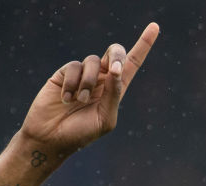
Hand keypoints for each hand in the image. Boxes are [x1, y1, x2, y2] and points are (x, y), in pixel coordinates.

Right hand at [19, 22, 159, 155]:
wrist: (51, 138)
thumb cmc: (80, 134)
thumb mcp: (104, 118)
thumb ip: (113, 94)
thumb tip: (116, 69)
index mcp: (115, 90)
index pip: (132, 64)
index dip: (144, 45)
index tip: (155, 27)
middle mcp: (101, 79)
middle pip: (115, 52)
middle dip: (117, 55)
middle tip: (113, 69)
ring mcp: (83, 75)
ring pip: (94, 61)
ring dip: (89, 82)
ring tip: (80, 100)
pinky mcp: (65, 73)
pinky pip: (74, 66)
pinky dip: (72, 83)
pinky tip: (66, 99)